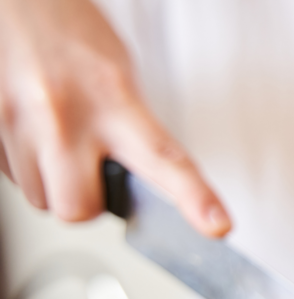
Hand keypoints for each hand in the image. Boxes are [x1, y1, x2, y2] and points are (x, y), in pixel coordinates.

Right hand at [0, 0, 229, 235]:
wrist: (13, 2)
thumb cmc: (67, 30)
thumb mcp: (118, 74)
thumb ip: (133, 129)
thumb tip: (147, 181)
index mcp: (111, 96)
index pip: (163, 158)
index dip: (194, 197)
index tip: (218, 226)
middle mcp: (62, 115)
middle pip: (78, 208)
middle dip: (90, 202)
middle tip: (96, 174)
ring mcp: (16, 124)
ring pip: (41, 199)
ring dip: (56, 185)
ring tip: (61, 144)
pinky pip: (14, 178)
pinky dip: (30, 167)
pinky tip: (37, 134)